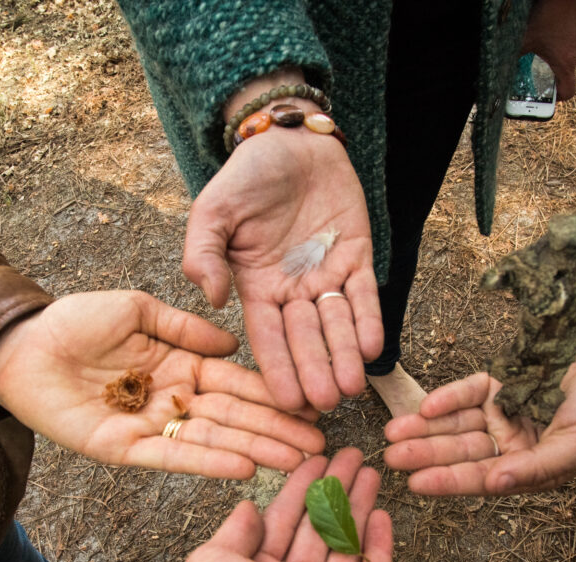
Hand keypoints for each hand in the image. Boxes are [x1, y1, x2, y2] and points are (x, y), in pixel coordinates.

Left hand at [0, 290, 323, 478]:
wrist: (23, 346)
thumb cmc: (76, 321)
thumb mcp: (138, 309)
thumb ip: (185, 328)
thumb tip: (232, 344)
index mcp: (181, 364)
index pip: (237, 382)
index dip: (272, 394)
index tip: (308, 405)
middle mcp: (174, 398)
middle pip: (235, 416)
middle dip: (276, 431)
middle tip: (318, 446)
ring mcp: (152, 426)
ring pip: (213, 440)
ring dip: (255, 450)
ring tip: (296, 461)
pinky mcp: (126, 449)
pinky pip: (173, 456)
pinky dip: (209, 462)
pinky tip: (245, 467)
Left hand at [147, 448, 393, 561]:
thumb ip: (231, 533)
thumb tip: (246, 507)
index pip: (280, 519)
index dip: (298, 486)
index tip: (315, 455)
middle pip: (317, 527)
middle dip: (334, 489)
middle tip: (352, 454)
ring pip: (348, 545)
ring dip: (359, 507)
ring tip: (372, 471)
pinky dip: (380, 546)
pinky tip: (382, 514)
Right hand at [183, 126, 381, 412]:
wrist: (290, 142)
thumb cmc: (246, 178)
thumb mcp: (212, 212)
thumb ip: (203, 254)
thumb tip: (213, 299)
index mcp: (257, 288)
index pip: (268, 338)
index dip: (278, 370)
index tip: (286, 402)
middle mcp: (293, 290)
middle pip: (305, 340)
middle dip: (315, 372)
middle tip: (325, 405)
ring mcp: (326, 275)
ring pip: (337, 324)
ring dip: (344, 356)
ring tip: (351, 388)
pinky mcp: (357, 257)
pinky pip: (364, 294)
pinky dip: (368, 319)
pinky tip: (372, 348)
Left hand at [384, 327, 575, 494]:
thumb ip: (538, 468)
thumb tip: (495, 485)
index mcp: (531, 466)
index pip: (481, 478)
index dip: (448, 481)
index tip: (414, 484)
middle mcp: (513, 443)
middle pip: (461, 451)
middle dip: (426, 454)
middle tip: (390, 457)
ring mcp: (505, 412)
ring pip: (457, 423)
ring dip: (426, 429)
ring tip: (393, 432)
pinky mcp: (502, 382)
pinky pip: (469, 392)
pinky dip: (449, 398)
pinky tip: (427, 407)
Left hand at [521, 0, 575, 99]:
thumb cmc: (545, 14)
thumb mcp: (523, 40)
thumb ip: (512, 58)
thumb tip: (498, 70)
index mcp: (565, 62)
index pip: (568, 92)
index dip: (557, 97)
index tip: (547, 95)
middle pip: (566, 71)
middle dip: (551, 73)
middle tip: (537, 70)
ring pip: (570, 52)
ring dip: (556, 53)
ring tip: (543, 45)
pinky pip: (573, 36)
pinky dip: (563, 37)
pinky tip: (551, 28)